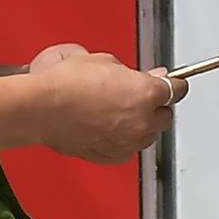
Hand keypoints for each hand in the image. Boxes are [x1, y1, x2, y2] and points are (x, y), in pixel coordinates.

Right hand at [27, 43, 177, 163]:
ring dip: (140, 124)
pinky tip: (106, 127)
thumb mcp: (104, 61)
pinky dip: (123, 139)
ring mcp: (129, 142)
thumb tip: (144, 77)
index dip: (172, 83)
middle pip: (165, 115)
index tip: (169, 82)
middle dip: (156, 106)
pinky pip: (128, 148)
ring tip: (116, 112)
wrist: (42, 109)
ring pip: (147, 134)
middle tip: (137, 96)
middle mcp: (143, 121)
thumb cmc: (67, 83)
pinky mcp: (113, 156)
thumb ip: (132, 72)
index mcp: (147, 93)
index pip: (177, 88)